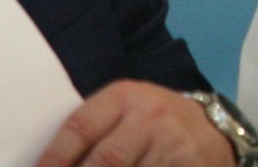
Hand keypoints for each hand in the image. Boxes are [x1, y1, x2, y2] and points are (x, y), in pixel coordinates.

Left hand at [37, 82, 236, 166]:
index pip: (80, 128)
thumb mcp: (124, 114)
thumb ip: (90, 135)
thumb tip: (43, 166)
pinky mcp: (190, 165)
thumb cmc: (151, 124)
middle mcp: (151, 116)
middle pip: (106, 160)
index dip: (53, 159)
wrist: (213, 131)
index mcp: (125, 97)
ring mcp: (173, 144)